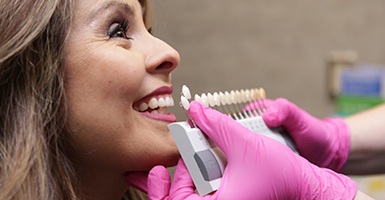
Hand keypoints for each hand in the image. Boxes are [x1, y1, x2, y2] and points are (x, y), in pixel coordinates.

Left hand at [126, 101, 355, 198]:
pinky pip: (203, 193)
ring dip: (181, 179)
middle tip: (156, 169)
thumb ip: (216, 125)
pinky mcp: (229, 199)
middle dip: (167, 184)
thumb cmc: (283, 173)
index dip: (163, 188)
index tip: (158, 169)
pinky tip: (190, 167)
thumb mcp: (245, 144)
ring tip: (172, 164)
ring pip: (192, 196)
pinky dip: (193, 180)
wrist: (306, 184)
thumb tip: (195, 110)